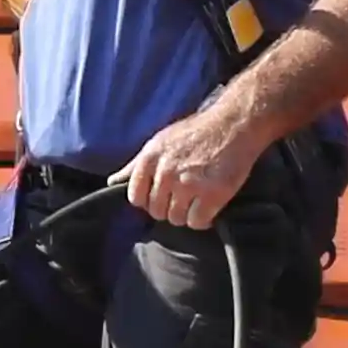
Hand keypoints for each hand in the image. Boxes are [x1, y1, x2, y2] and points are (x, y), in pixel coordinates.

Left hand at [118, 95, 268, 229]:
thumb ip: (136, 165)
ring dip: (187, 214)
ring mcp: (188, 184)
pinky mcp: (212, 194)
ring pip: (176, 219)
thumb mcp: (160, 142)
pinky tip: (209, 205)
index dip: (149, 200)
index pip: (136, 197)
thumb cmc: (197, 133)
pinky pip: (197, 222)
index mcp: (150, 159)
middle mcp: (166, 172)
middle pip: (156, 211)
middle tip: (185, 195)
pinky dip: (203, 219)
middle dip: (169, 207)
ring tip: (198, 198)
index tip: (163, 194)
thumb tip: (112, 182)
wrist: (235, 124)